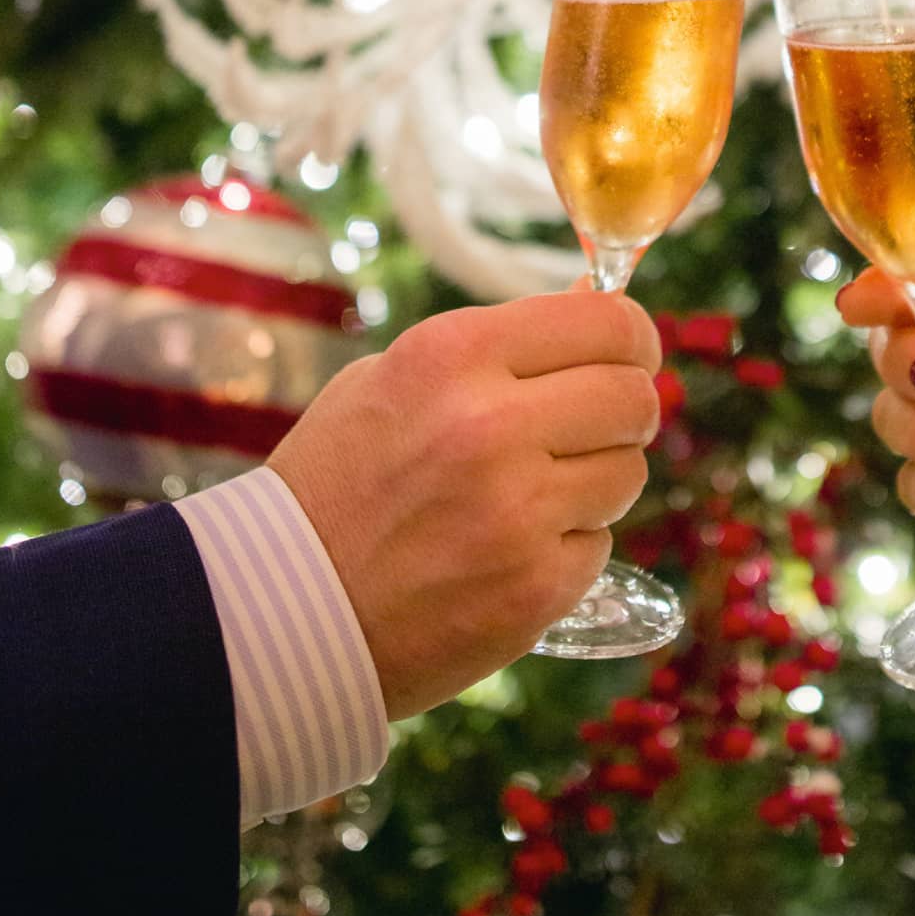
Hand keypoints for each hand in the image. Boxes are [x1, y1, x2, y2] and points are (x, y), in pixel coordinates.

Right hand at [269, 292, 661, 717]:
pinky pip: (599, 545)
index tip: (629, 353)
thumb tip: (598, 302)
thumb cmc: (337, 483)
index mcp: (451, 356)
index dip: (632, 336)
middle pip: (634, 395)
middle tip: (593, 427)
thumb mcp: (397, 380)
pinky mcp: (535, 587)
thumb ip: (503, 345)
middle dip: (625, 410)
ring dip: (596, 481)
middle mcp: (491, 425)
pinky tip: (507, 553)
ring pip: (628, 472)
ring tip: (529, 496)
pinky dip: (567, 548)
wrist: (280, 612)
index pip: (607, 321)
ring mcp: (518, 511)